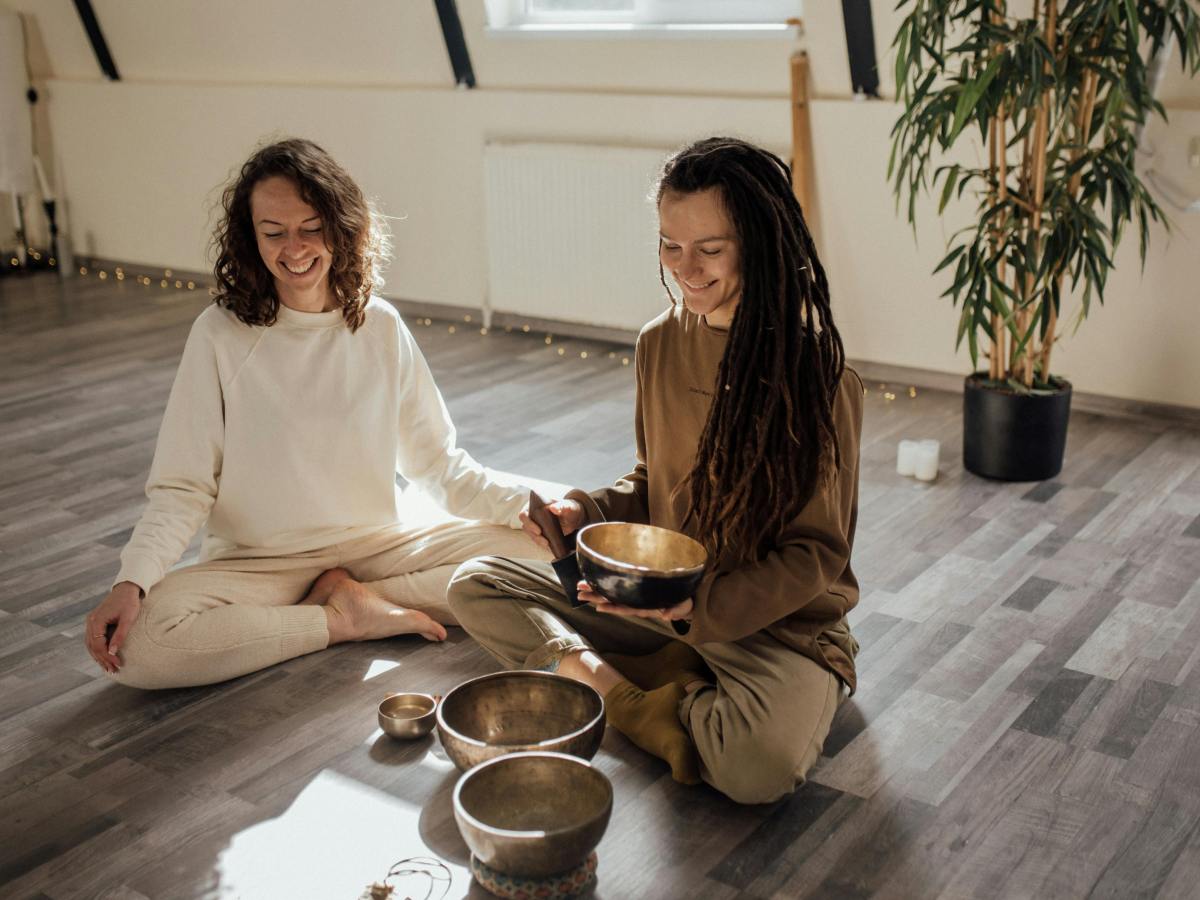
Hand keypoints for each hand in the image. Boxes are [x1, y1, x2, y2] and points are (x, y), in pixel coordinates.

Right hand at [84, 582, 141, 673]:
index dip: (107, 656)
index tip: (117, 664)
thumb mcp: (128, 619)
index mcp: (96, 621)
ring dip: (99, 657)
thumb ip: (120, 635)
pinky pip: (93, 640)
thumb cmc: (129, 602)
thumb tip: (112, 652)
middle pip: (93, 646)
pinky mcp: (95, 622)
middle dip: (102, 660)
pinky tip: (105, 657)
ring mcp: (91, 622)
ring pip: (91, 644)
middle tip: (113, 670)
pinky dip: (98, 649)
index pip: (99, 644)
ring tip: (109, 668)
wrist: (127, 589)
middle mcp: (90, 622)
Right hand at [519, 498, 585, 551]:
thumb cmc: (569, 508)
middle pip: (526, 527)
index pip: (524, 514)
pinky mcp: (540, 533)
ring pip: (531, 534)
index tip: (539, 530)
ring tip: (548, 544)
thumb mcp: (568, 506)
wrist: (574, 517)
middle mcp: (532, 516)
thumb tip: (553, 508)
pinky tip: (550, 546)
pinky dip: (542, 543)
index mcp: (535, 505)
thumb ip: (561, 506)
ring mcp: (536, 525)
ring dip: (538, 540)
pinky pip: (538, 540)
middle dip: (534, 535)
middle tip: (544, 540)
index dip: (528, 523)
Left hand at [577, 580, 693, 622]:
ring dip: (595, 592)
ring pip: (612, 595)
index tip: (598, 606)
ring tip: (580, 588)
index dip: (612, 607)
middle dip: (596, 597)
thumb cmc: (682, 602)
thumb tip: (666, 616)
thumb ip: (674, 610)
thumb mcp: (681, 606)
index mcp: (645, 607)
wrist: (683, 601)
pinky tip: (592, 583)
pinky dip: (605, 587)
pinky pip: (617, 589)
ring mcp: (633, 598)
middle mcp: (636, 603)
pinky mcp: (634, 591)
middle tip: (579, 592)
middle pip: (613, 601)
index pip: (626, 608)